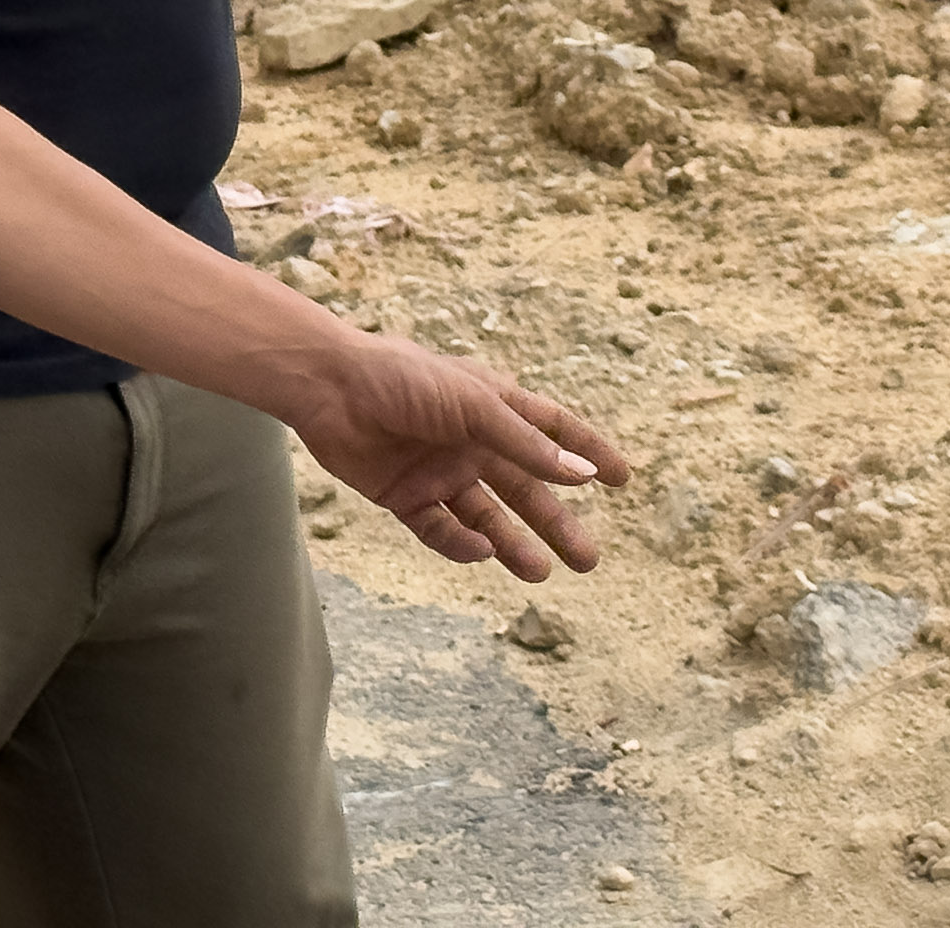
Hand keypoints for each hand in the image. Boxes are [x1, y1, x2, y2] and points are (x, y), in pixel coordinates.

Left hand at [278, 335, 632, 579]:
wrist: (326, 387)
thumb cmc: (401, 378)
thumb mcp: (472, 405)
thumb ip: (525, 444)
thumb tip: (582, 475)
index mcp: (491, 405)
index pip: (552, 430)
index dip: (586, 452)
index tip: (622, 478)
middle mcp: (469, 441)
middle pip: (524, 488)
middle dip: (557, 522)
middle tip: (588, 560)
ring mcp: (437, 470)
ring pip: (487, 516)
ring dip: (514, 544)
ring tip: (542, 571)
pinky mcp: (403, 495)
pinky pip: (440, 528)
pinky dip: (461, 543)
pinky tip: (481, 550)